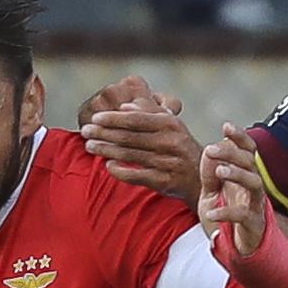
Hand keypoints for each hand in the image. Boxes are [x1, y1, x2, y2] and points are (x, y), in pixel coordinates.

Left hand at [80, 80, 199, 202]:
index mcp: (170, 124)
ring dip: (106, 150)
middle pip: (129, 136)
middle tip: (85, 132)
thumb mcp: (171, 126)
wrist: (202, 178)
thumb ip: (150, 112)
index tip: (95, 118)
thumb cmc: (180, 147)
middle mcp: (170, 142)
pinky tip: (107, 165)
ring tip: (89, 147)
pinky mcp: (165, 181)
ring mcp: (168, 162)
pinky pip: (137, 176)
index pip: (136, 119)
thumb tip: (126, 105)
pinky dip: (121, 170)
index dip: (113, 118)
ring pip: (130, 155)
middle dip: (104, 134)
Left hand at [199, 122, 271, 258]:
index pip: (247, 150)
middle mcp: (252, 187)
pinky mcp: (253, 224)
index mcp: (243, 175)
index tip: (226, 125)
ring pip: (254, 183)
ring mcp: (255, 205)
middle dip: (232, 153)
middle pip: (251, 162)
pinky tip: (211, 212)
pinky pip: (243, 215)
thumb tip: (208, 151)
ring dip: (237, 174)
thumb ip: (209, 174)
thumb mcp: (210, 193)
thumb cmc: (224, 217)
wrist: (235, 249)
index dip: (239, 137)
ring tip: (219, 172)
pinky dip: (226, 213)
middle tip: (211, 149)